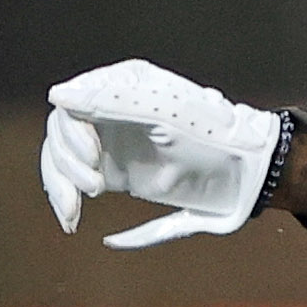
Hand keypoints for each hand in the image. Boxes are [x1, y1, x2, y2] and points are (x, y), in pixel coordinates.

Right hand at [42, 61, 285, 248]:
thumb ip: (112, 102)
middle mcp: (111, 111)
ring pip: (63, 159)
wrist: (249, 174)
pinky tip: (72, 219)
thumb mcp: (165, 115)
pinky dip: (67, 199)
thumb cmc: (215, 137)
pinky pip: (76, 181)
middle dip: (67, 162)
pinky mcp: (116, 171)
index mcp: (122, 86)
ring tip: (75, 213)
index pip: (70, 105)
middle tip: (94, 186)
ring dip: (61, 185)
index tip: (92, 156)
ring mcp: (112, 142)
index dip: (72, 132)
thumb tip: (57, 95)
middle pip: (60, 134)